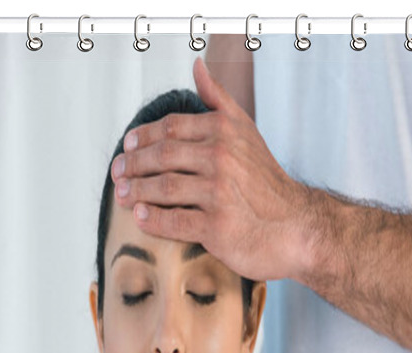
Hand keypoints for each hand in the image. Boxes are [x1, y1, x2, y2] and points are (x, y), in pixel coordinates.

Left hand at [112, 57, 314, 282]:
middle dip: (132, 165)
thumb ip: (219, 100)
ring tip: (121, 195)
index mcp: (223, 131)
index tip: (126, 147)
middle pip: (161, 157)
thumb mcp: (247, 132)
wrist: (295, 226)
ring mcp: (218, 193)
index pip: (170, 128)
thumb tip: (197, 66)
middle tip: (116, 173)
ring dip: (136, 192)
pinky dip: (153, 220)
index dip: (142, 137)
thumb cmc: (267, 182)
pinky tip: (140, 218)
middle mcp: (221, 158)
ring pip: (163, 188)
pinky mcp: (217, 227)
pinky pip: (174, 221)